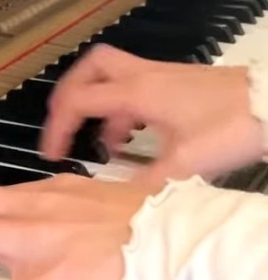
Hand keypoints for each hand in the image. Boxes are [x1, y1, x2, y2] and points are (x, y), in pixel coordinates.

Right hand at [41, 44, 264, 185]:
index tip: (51, 154)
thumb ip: (144, 184)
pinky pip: (132, 88)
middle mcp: (143, 79)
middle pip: (88, 70)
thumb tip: (117, 204)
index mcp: (137, 94)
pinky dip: (122, 111)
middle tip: (64, 126)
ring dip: (97, 105)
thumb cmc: (232, 125)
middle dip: (69, 97)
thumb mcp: (184, 164)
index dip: (58, 129)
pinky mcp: (173, 85)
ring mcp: (159, 78)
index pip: (77, 102)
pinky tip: (132, 139)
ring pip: (110, 76)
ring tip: (99, 141)